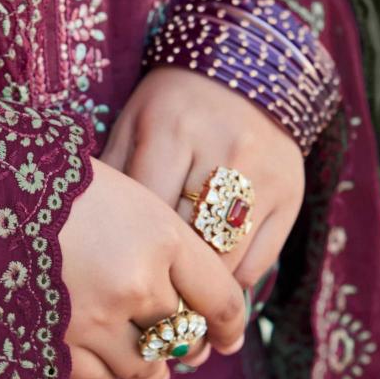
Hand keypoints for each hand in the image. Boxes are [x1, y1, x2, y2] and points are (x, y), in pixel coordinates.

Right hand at [59, 157, 246, 378]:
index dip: (232, 324)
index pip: (221, 297)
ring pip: (146, 368)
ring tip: (145, 361)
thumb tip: (188, 293)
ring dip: (149, 367)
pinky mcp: (56, 345)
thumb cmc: (52, 183)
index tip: (231, 337)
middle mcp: (137, 283)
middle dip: (186, 345)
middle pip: (185, 337)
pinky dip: (106, 374)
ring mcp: (96, 320)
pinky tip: (102, 359)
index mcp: (160, 235)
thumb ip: (161, 239)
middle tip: (181, 344)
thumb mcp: (124, 191)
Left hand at [102, 67, 304, 289]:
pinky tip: (208, 284)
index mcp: (172, 129)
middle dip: (161, 278)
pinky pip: (258, 263)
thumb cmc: (174, 105)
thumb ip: (113, 173)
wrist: (250, 72)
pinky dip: (230, 283)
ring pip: (225, 260)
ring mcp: (263, 176)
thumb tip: (88, 233)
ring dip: (197, 289)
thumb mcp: (133, 123)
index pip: (147, 212)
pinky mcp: (290, 196)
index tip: (113, 280)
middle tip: (141, 306)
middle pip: (186, 241)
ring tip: (174, 306)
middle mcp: (223, 152)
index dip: (129, 252)